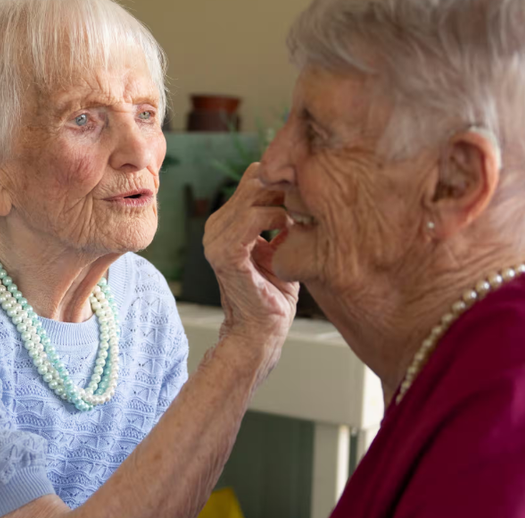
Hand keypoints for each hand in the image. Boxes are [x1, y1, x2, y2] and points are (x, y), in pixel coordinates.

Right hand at [204, 163, 299, 367]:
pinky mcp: (225, 253)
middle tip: (308, 208)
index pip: (254, 179)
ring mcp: (215, 239)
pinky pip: (253, 217)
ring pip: (254, 194)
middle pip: (254, 180)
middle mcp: (215, 227)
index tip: (308, 201)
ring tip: (301, 221)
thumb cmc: (274, 294)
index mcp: (225, 223)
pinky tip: (290, 230)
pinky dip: (277, 218)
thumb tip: (303, 192)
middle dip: (286, 188)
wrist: (262, 331)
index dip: (284, 182)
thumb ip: (284, 219)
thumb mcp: (282, 248)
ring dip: (285, 203)